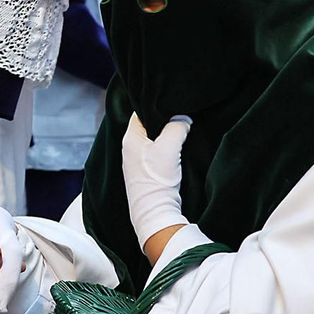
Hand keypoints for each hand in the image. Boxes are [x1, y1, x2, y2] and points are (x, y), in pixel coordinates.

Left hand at [121, 115, 190, 261]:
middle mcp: (130, 147)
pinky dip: (167, 148)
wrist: (156, 211)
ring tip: (182, 129)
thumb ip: (177, 127)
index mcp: (130, 137)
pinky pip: (157, 152)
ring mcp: (137, 160)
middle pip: (148, 125)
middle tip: (180, 113)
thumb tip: (183, 119)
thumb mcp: (170, 147)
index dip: (155, 105)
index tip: (171, 101)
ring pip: (154, 139)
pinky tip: (178, 148)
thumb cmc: (157, 179)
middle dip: (163, 119)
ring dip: (167, 135)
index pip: (140, 111)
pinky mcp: (146, 172)